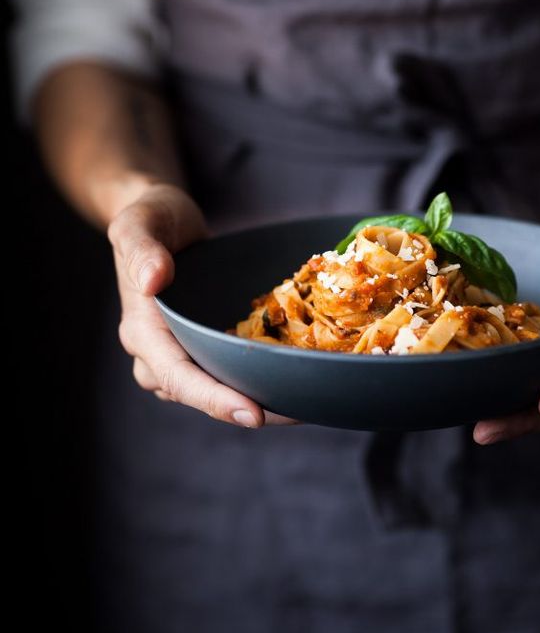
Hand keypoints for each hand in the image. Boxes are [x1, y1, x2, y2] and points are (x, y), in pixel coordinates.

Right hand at [108, 183, 293, 426]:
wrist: (164, 221)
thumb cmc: (153, 217)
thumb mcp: (140, 221)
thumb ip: (141, 247)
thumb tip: (151, 280)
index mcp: (142, 331)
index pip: (176, 376)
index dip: (213, 399)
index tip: (251, 414)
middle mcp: (160, 354)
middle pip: (203, 395)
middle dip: (248, 409)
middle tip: (297, 413)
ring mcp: (184, 354)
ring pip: (219, 391)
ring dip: (260, 401)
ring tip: (306, 404)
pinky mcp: (207, 348)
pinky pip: (232, 372)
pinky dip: (262, 378)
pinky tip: (301, 378)